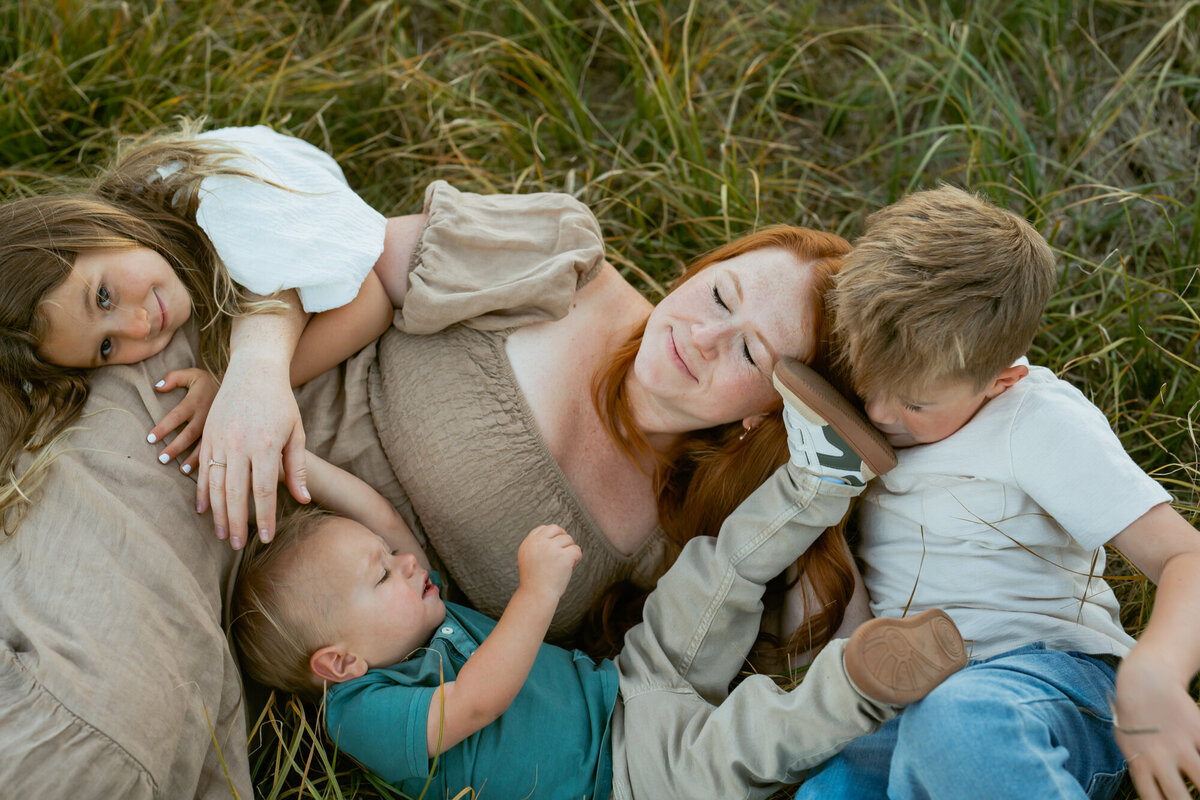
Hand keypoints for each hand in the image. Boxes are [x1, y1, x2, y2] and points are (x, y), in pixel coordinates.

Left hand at [147, 368, 217, 474]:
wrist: (240, 387)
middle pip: (189, 434)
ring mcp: (217, 427)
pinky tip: (204, 472)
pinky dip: (209, 461)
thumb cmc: (208, 383)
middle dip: (176, 447)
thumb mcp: (193, 374)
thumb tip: (157, 387)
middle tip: (161, 459)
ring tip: (181, 470)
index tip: (150, 439)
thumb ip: (174, 377)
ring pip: (204, 445)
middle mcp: (206, 415)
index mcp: (196, 401)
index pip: (177, 415)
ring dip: (193, 459)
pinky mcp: (223, 435)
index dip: (164, 427)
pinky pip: (216, 449)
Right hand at [196, 353, 308, 549]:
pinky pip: (201, 470)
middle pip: (235, 494)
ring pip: (214, 485)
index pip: (262, 491)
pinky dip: (201, 492)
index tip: (265, 538)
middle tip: (239, 545)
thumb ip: (297, 468)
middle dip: (237, 523)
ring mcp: (219, 440)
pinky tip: (203, 511)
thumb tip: (302, 500)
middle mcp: (238, 445)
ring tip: (223, 535)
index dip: (263, 518)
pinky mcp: (208, 436)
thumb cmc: (281, 402)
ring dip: (217, 514)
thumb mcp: (296, 432)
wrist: (253, 370)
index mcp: (264, 446)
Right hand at [517, 525, 581, 602]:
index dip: (552, 536)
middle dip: (563, 538)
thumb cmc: (535, 580)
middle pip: (556, 529)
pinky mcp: (564, 557)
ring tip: (566, 563)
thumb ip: (538, 546)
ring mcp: (551, 549)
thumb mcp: (529, 559)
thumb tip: (558, 535)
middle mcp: (539, 543)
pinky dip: (577, 558)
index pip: (543, 528)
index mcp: (529, 543)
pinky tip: (572, 566)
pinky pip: (576, 550)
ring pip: (568, 539)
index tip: (556, 546)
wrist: (536, 596)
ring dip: (570, 550)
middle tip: (565, 551)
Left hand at [1113, 652, 1199, 799]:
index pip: (1152, 799)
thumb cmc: (1134, 717)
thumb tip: (1154, 794)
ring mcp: (1181, 744)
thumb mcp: (1127, 743)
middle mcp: (1159, 757)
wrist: (1144, 682)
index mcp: (1139, 763)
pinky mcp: (1197, 730)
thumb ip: (1140, 768)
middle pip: (1178, 797)